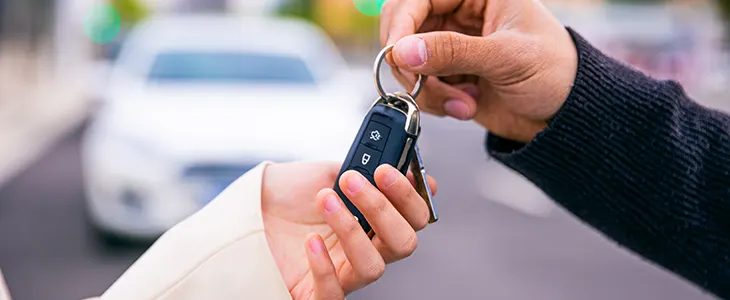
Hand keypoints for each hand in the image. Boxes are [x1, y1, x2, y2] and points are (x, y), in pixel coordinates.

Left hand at [261, 161, 437, 298]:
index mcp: (373, 220)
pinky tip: (310, 241)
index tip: (387, 170)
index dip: (409, 195)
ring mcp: (342, 273)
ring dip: (351, 230)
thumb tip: (402, 160)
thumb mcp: (326, 172)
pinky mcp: (314, 293)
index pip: (413, 217)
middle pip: (403, 244)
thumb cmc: (284, 195)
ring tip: (325, 200)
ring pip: (373, 268)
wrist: (243, 210)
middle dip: (384, 209)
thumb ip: (363, 168)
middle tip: (354, 181)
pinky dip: (324, 268)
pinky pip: (334, 294)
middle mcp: (363, 248)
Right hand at [381, 0, 578, 142]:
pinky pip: (419, 86)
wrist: (565, 115)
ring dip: (428, 89)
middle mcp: (459, 14)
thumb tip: (403, 51)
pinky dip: (434, 101)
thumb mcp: (508, 57)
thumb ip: (454, 52)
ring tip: (463, 102)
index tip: (398, 55)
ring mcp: (451, 46)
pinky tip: (465, 105)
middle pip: (403, 29)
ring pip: (408, 62)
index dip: (401, 25)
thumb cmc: (556, 71)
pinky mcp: (447, 75)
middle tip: (421, 85)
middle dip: (411, 63)